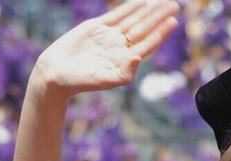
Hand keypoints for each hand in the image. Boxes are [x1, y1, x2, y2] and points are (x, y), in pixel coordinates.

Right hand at [34, 0, 179, 98]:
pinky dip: (129, 8)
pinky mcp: (96, 28)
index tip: (174, 21)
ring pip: (133, 20)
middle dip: (159, 17)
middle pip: (144, 29)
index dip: (161, 32)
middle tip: (175, 5)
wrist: (55, 73)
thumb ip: (124, 72)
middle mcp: (120, 48)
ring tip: (162, 2)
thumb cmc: (80, 82)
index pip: (148, 43)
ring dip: (148, 10)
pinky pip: (116, 15)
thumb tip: (139, 58)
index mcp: (126, 60)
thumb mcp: (104, 80)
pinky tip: (141, 2)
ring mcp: (109, 37)